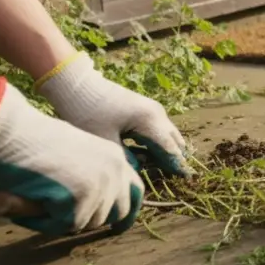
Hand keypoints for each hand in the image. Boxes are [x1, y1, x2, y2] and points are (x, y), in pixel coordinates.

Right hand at [0, 78, 143, 234]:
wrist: (9, 132)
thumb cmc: (30, 145)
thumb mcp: (71, 160)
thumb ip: (89, 181)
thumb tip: (100, 216)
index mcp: (114, 158)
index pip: (135, 192)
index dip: (126, 213)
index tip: (117, 229)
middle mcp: (115, 169)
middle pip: (116, 214)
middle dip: (88, 219)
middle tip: (57, 211)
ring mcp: (101, 183)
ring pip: (87, 223)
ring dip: (61, 219)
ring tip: (36, 197)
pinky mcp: (83, 195)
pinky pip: (65, 225)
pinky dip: (45, 221)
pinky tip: (29, 201)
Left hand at [35, 52, 192, 177]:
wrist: (77, 86)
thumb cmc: (88, 114)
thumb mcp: (105, 141)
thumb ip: (125, 160)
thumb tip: (137, 172)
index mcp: (149, 120)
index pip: (169, 148)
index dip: (177, 165)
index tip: (187, 178)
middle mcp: (156, 113)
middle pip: (174, 140)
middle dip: (176, 158)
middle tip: (178, 177)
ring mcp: (151, 108)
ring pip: (167, 134)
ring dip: (167, 150)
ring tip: (164, 169)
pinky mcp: (143, 108)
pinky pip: (158, 129)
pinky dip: (158, 142)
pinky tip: (149, 154)